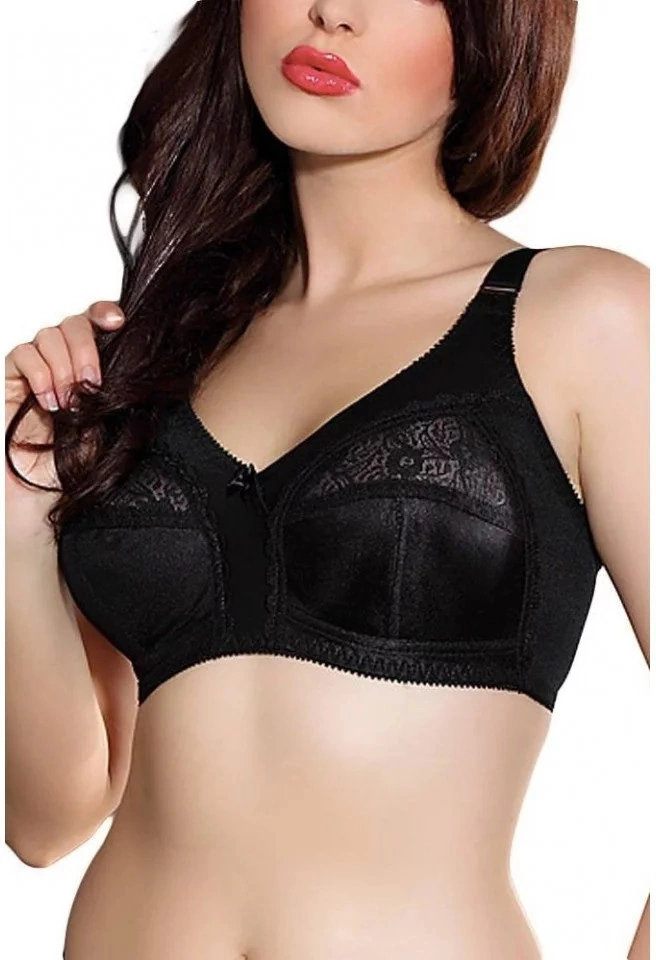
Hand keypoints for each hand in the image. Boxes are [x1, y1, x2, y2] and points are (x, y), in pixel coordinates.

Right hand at [5, 302, 125, 533]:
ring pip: (48, 336)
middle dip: (85, 348)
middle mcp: (64, 364)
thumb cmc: (77, 465)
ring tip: (70, 401)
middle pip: (72, 324)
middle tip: (92, 383)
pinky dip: (39, 373)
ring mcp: (37, 371)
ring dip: (63, 364)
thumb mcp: (112, 424)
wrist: (43, 496)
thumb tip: (140, 370)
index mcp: (92, 368)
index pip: (97, 324)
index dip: (105, 313)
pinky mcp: (11, 381)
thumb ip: (120, 393)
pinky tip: (49, 401)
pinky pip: (23, 355)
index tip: (119, 322)